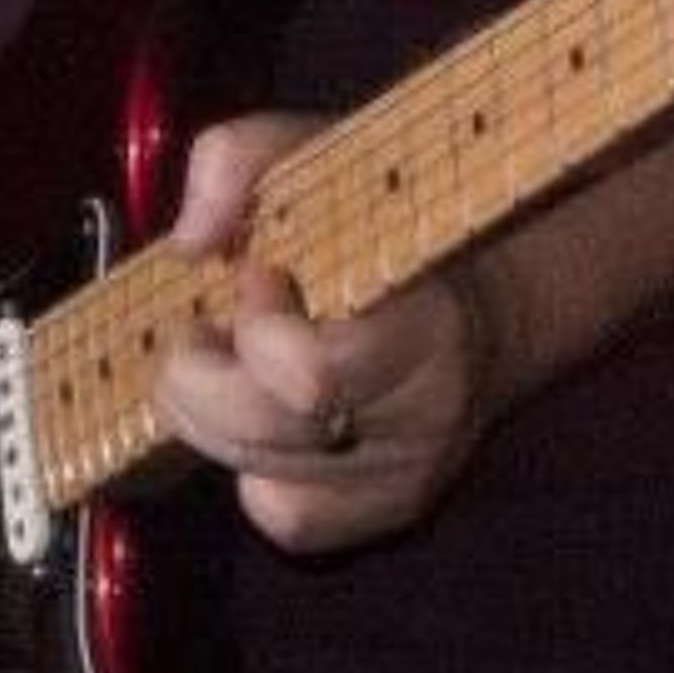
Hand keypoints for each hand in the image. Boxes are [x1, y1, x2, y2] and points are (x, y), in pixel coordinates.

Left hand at [153, 112, 512, 553]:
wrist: (485, 305)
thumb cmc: (385, 220)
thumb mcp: (317, 154)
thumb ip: (240, 161)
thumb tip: (188, 241)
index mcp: (427, 318)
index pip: (312, 373)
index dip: (257, 327)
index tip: (258, 274)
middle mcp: (426, 409)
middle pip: (266, 430)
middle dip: (204, 378)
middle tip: (211, 329)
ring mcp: (408, 471)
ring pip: (263, 477)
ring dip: (216, 419)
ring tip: (232, 364)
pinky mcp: (392, 510)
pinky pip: (286, 518)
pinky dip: (254, 468)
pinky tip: (268, 417)